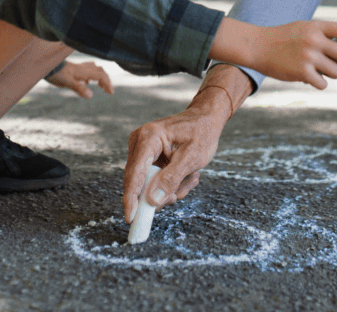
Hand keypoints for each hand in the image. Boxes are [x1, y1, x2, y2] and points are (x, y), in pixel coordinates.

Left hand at [45, 61, 113, 98]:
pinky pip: (87, 70)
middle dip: (106, 80)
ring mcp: (78, 67)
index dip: (107, 83)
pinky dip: (91, 75)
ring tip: (101, 86)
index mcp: (83, 72)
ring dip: (100, 76)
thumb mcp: (67, 82)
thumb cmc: (56, 74)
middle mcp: (83, 68)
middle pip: (100, 71)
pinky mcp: (74, 68)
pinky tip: (87, 81)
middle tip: (108, 90)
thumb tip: (91, 95)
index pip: (101, 75)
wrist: (46, 65)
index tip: (111, 93)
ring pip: (94, 69)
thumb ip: (79, 88)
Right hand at [123, 78, 238, 221]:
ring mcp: (142, 150)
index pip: (135, 173)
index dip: (131, 198)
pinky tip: (188, 175)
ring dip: (171, 188)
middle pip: (140, 182)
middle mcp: (140, 142)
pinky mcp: (147, 157)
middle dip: (161, 193)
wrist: (206, 119)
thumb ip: (171, 178)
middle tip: (181, 193)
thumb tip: (152, 201)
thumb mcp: (192, 157)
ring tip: (192, 177)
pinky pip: (154, 180)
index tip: (130, 218)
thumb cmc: (202, 132)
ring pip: (148, 184)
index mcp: (149, 137)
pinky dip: (171, 183)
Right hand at [210, 17, 336, 89]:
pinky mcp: (302, 72)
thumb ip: (324, 35)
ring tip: (321, 69)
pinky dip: (319, 82)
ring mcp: (308, 57)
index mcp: (316, 27)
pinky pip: (323, 83)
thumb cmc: (283, 38)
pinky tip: (310, 77)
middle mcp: (314, 40)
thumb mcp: (303, 28)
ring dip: (333, 73)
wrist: (257, 46)